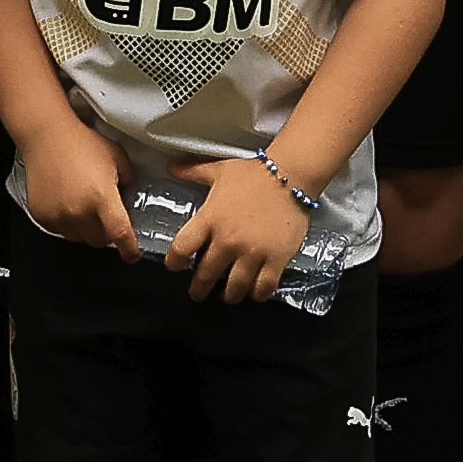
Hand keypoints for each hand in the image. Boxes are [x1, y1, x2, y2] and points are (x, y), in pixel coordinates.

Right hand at [12, 119, 134, 255]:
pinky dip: (67, 223)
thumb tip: (130, 197)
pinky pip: (60, 230)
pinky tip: (68, 202)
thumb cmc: (81, 142)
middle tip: (105, 214)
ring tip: (83, 204)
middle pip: (99, 241)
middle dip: (106, 232)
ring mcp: (58, 215)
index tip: (132, 254)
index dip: (129, 249)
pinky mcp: (42, 215)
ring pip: (79, 238)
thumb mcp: (118, 157)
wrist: (47, 135)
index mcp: (101, 198)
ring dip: (86, 229)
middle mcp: (79, 211)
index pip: (120, 234)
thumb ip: (130, 181)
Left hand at [164, 158, 308, 303]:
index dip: (173, 262)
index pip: (181, 248)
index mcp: (210, 219)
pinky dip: (256, 294)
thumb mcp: (219, 170)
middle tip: (198, 292)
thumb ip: (193, 171)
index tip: (174, 267)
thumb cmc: (254, 174)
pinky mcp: (276, 260)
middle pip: (205, 276)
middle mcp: (228, 240)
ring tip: (227, 295)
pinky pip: (262, 288)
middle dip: (199, 288)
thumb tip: (171, 166)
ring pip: (234, 289)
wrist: (291, 175)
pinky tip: (254, 292)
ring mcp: (253, 253)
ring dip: (228, 295)